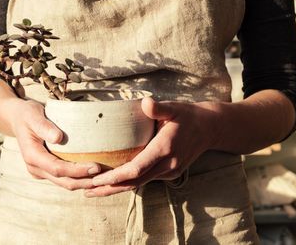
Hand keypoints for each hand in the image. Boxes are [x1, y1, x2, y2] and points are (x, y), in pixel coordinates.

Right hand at [3, 98, 101, 189]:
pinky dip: (79, 178)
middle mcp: (35, 168)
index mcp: (32, 156)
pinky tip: (94, 175)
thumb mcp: (33, 115)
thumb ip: (44, 126)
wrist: (18, 119)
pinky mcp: (47, 170)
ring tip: (104, 179)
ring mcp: (40, 171)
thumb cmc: (27, 114)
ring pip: (65, 183)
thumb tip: (58, 138)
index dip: (77, 170)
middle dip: (85, 181)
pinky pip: (64, 178)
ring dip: (84, 183)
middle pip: (64, 181)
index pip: (57, 169)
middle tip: (106, 177)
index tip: (96, 166)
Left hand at [84, 97, 219, 196]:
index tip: (96, 179)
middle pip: (133, 182)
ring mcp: (169, 172)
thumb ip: (159, 108)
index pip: (136, 168)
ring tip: (92, 192)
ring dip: (116, 189)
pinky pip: (145, 180)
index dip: (115, 176)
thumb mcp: (174, 107)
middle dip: (109, 188)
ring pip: (138, 184)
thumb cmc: (188, 115)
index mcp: (165, 149)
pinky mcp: (169, 173)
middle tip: (85, 191)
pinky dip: (127, 184)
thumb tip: (146, 103)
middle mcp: (167, 165)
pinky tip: (111, 183)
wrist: (210, 128)